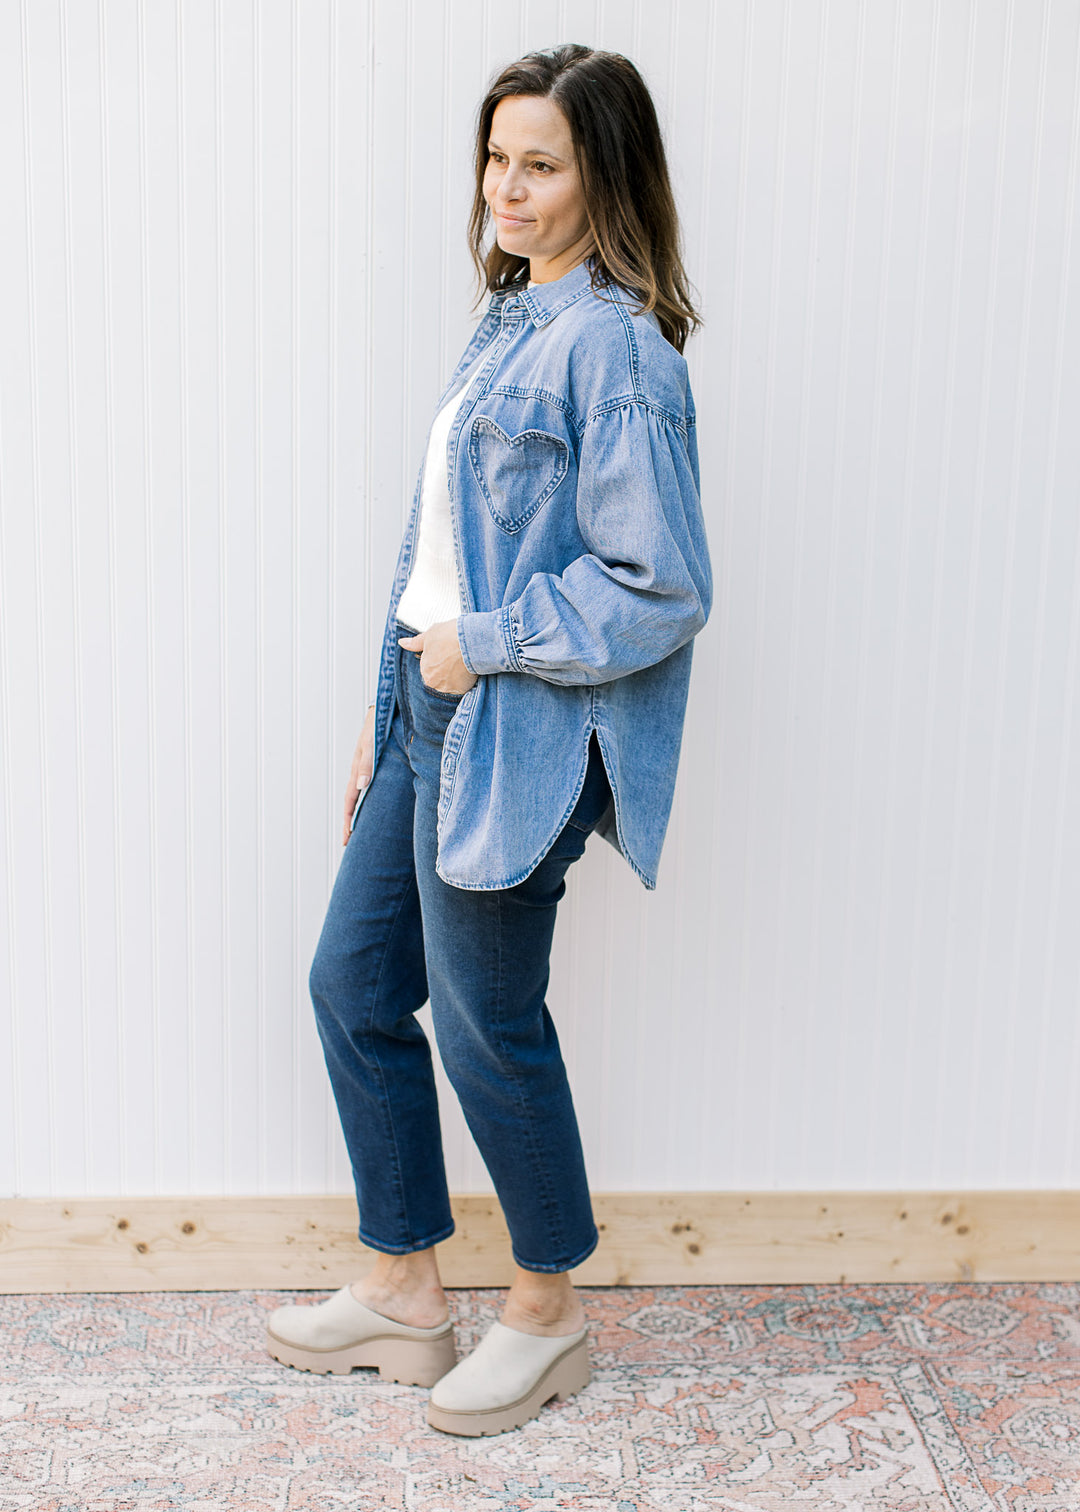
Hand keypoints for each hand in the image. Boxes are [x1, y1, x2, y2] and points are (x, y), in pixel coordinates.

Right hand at [343, 703, 375, 845]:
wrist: (384, 708)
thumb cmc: (377, 724)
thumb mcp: (371, 743)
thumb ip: (367, 762)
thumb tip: (362, 785)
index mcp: (357, 770)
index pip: (349, 801)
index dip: (348, 821)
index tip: (347, 839)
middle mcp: (361, 772)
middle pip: (352, 803)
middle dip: (350, 823)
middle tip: (349, 843)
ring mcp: (367, 770)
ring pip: (360, 797)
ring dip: (358, 814)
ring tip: (360, 831)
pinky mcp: (376, 765)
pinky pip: (371, 788)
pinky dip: (369, 802)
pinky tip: (375, 808)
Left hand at [398, 619, 477, 696]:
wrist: (471, 641)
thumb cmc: (449, 636)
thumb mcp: (429, 635)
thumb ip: (415, 643)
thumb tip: (401, 643)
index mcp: (425, 671)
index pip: (430, 666)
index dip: (439, 656)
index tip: (446, 649)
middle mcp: (434, 683)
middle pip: (440, 675)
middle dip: (446, 667)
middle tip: (455, 655)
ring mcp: (449, 688)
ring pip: (451, 681)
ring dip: (456, 674)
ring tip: (462, 660)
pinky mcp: (463, 689)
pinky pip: (463, 685)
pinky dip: (465, 679)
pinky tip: (468, 668)